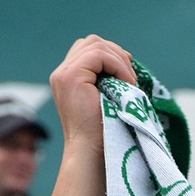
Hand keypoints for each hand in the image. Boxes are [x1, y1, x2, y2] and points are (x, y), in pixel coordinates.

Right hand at [50, 34, 135, 154]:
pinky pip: (98, 55)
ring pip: (96, 45)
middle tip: (132, 77)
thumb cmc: (104, 135)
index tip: (129, 74)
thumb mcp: (106, 100)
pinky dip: (117, 65)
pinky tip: (127, 82)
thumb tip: (127, 59)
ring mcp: (63, 74)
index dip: (112, 55)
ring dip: (119, 60)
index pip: (89, 50)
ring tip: (131, 82)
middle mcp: (61, 73)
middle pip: (92, 42)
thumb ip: (107, 80)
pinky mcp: (71, 77)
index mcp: (68, 79)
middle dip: (116, 54)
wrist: (92, 153)